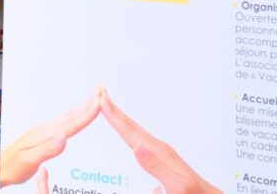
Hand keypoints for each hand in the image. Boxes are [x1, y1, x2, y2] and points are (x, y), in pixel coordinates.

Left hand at [0, 89, 99, 186]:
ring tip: (93, 101)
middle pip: (70, 116)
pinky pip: (62, 123)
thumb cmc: (11, 167)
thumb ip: (47, 149)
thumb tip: (64, 137)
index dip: (86, 114)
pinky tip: (74, 119)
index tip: (99, 103)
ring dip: (81, 109)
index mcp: (44, 134)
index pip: (70, 124)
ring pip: (67, 118)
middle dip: (87, 105)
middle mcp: (44, 130)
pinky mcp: (42, 136)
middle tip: (101, 93)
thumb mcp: (29, 160)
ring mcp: (43, 132)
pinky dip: (73, 118)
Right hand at [100, 89, 220, 193]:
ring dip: (121, 118)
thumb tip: (137, 148)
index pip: (129, 131)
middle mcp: (159, 148)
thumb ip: (156, 166)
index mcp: (158, 152)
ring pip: (136, 131)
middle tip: (100, 92)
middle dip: (114, 109)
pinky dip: (130, 131)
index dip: (113, 115)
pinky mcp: (162, 159)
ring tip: (111, 107)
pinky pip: (140, 140)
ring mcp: (161, 153)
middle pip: (131, 126)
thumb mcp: (175, 185)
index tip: (101, 99)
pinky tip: (129, 133)